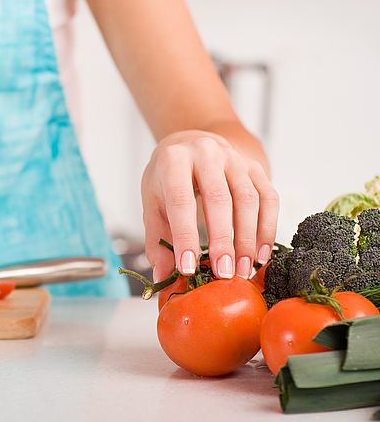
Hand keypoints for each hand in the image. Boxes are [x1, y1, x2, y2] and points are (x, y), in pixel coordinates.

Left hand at [141, 131, 278, 282]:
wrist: (191, 144)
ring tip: (243, 269)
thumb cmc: (168, 179)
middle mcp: (206, 153)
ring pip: (248, 199)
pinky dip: (267, 228)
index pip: (180, 200)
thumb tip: (162, 276)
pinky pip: (268, 198)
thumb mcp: (153, 203)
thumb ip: (156, 239)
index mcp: (174, 160)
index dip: (185, 236)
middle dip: (222, 241)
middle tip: (223, 274)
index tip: (188, 268)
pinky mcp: (255, 167)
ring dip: (248, 239)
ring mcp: (234, 158)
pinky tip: (260, 254)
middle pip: (219, 199)